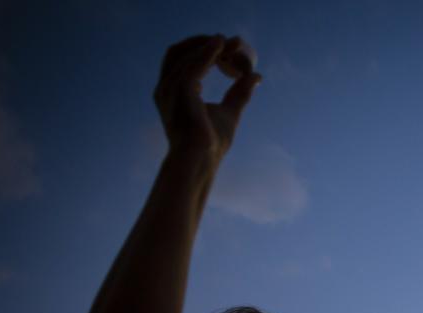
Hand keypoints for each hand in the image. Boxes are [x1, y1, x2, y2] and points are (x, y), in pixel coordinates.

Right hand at [153, 35, 261, 160]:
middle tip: (232, 41)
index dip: (203, 49)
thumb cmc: (210, 144)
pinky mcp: (180, 91)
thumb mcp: (230, 112)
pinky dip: (208, 52)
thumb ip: (240, 93)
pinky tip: (222, 46)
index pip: (182, 60)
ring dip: (211, 45)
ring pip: (187, 54)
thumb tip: (256, 76)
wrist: (200, 161)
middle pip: (180, 51)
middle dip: (204, 42)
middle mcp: (166, 87)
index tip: (227, 46)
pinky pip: (194, 64)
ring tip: (234, 44)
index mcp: (173, 92)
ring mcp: (169, 89)